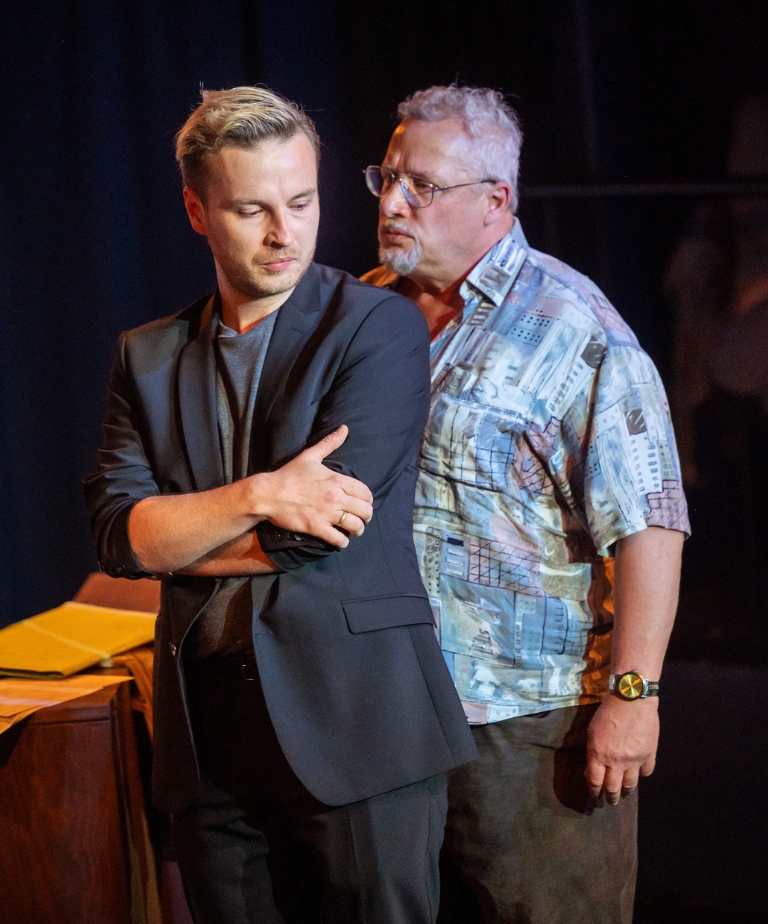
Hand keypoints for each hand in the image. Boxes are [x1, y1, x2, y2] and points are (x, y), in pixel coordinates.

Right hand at [252, 425, 373, 547]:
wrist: (268, 493)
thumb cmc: (289, 475)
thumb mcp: (310, 456)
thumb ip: (329, 443)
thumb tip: (344, 428)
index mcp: (337, 480)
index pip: (365, 493)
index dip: (368, 500)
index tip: (364, 503)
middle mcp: (335, 497)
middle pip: (365, 511)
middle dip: (366, 516)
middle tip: (361, 518)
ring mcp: (327, 514)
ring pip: (355, 526)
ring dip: (357, 530)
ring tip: (354, 530)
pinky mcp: (316, 528)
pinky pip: (338, 539)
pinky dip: (343, 542)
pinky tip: (340, 540)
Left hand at [585, 695, 658, 804]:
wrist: (631, 700)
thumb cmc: (608, 712)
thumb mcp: (592, 732)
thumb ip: (592, 753)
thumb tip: (590, 771)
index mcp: (598, 755)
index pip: (595, 782)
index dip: (594, 792)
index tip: (595, 797)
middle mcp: (615, 762)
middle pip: (612, 788)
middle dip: (610, 798)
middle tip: (610, 802)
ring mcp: (634, 760)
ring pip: (630, 785)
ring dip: (626, 792)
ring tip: (624, 794)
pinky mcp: (649, 755)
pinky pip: (646, 772)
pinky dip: (642, 775)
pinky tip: (639, 774)